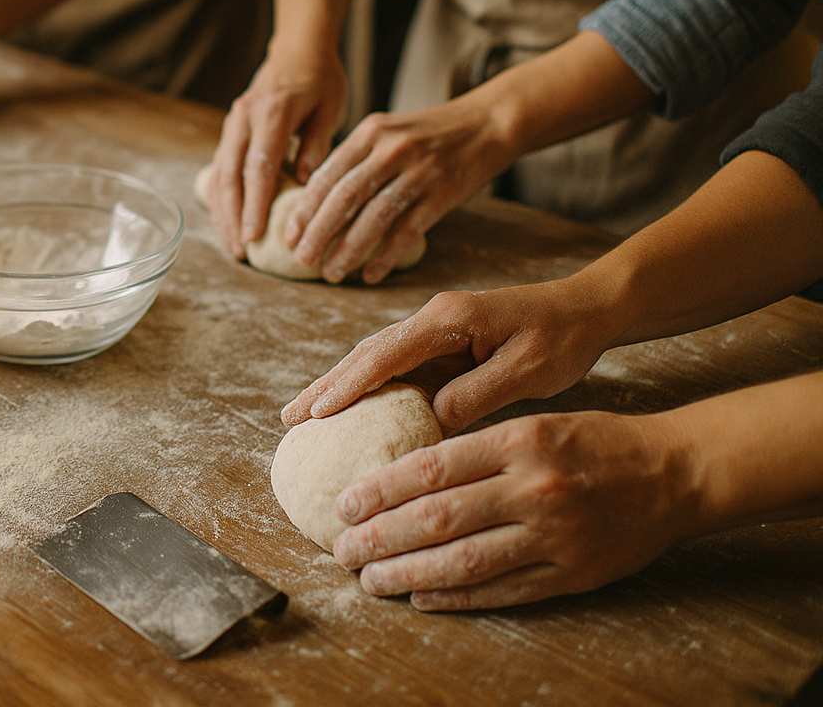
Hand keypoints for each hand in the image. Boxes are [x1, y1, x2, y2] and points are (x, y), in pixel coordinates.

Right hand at [209, 52, 346, 259]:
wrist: (298, 50)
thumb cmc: (321, 80)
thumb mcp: (330, 109)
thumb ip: (318, 145)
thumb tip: (304, 183)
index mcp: (272, 113)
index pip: (258, 167)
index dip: (255, 204)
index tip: (254, 235)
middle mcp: (245, 118)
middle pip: (230, 175)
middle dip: (232, 217)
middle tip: (240, 251)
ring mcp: (233, 124)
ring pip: (220, 174)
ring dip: (222, 212)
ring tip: (232, 245)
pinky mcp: (231, 130)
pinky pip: (221, 168)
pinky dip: (223, 197)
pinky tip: (228, 221)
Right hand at [282, 281, 618, 430]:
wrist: (588, 310)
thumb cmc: (563, 338)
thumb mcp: (527, 371)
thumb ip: (478, 394)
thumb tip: (432, 418)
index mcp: (448, 319)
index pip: (385, 355)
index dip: (348, 385)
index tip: (317, 413)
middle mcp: (432, 319)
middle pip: (366, 354)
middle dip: (326, 386)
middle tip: (288, 418)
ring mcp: (434, 331)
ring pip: (375, 360)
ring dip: (338, 387)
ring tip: (305, 415)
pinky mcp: (443, 344)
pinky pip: (396, 368)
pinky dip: (366, 388)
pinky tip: (350, 409)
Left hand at [283, 94, 516, 284]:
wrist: (488, 123)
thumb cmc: (430, 134)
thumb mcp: (387, 133)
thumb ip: (356, 160)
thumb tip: (317, 203)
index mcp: (370, 133)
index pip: (327, 175)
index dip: (304, 209)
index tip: (288, 236)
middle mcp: (391, 149)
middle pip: (343, 198)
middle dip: (318, 233)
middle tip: (302, 260)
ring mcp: (419, 171)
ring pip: (373, 217)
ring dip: (348, 250)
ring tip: (331, 273)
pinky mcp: (443, 193)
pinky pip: (407, 230)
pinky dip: (385, 255)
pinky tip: (370, 274)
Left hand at [329, 411, 696, 609]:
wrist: (674, 473)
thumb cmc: (594, 442)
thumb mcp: (535, 422)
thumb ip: (478, 447)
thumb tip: (402, 471)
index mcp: (520, 441)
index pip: (432, 467)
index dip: (380, 489)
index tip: (344, 503)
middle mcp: (534, 488)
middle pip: (438, 517)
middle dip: (380, 536)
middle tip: (343, 549)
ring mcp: (555, 536)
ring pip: (464, 561)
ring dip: (406, 573)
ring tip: (370, 578)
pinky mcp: (573, 574)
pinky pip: (502, 590)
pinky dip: (455, 595)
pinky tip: (420, 595)